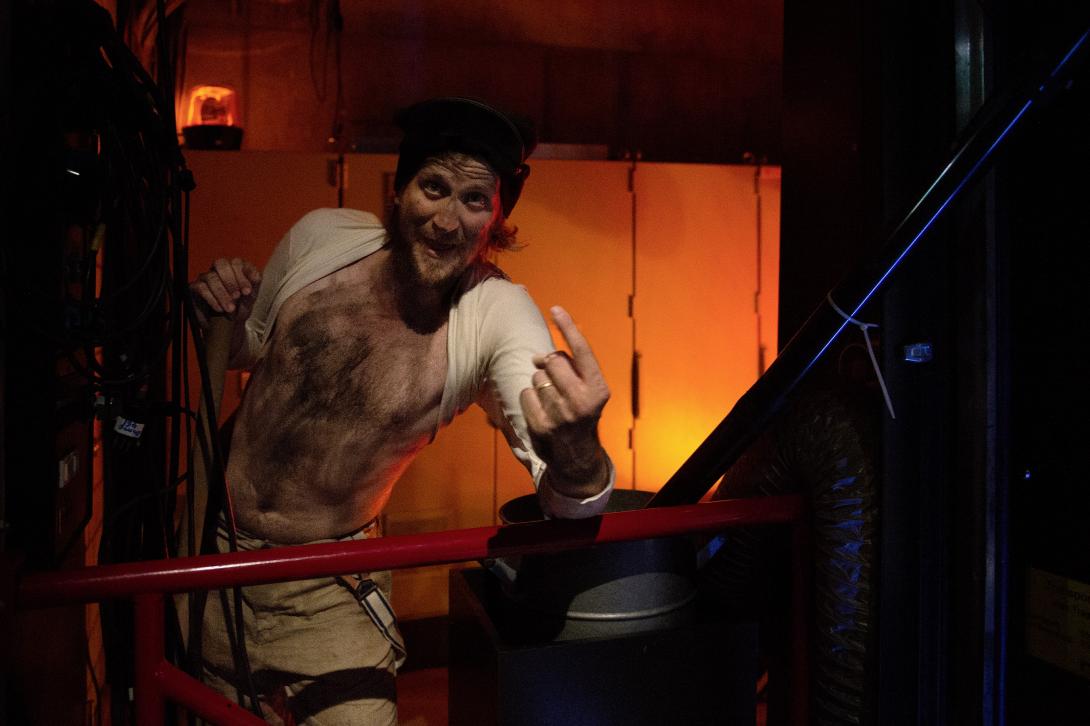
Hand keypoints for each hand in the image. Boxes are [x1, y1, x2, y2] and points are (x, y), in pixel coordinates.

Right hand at [189, 257, 260, 325]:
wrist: (226, 324)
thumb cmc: (240, 307)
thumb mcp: (250, 299)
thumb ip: (254, 287)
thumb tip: (257, 277)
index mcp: (236, 268)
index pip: (238, 263)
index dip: (243, 276)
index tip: (247, 292)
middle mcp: (220, 269)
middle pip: (221, 264)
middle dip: (231, 281)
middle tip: (237, 296)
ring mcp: (206, 276)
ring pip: (211, 277)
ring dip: (222, 293)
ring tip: (230, 308)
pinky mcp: (196, 287)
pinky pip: (202, 288)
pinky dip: (212, 299)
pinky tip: (220, 309)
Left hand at [520, 306, 610, 494]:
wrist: (576, 456)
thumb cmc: (580, 412)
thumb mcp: (588, 390)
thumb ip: (571, 368)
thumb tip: (539, 356)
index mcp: (598, 389)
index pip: (582, 350)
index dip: (568, 327)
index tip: (555, 308)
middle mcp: (582, 401)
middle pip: (554, 360)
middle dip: (549, 363)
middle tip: (553, 375)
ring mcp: (561, 415)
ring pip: (537, 376)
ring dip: (539, 382)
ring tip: (550, 398)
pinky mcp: (541, 426)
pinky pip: (525, 393)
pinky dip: (529, 397)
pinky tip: (540, 408)